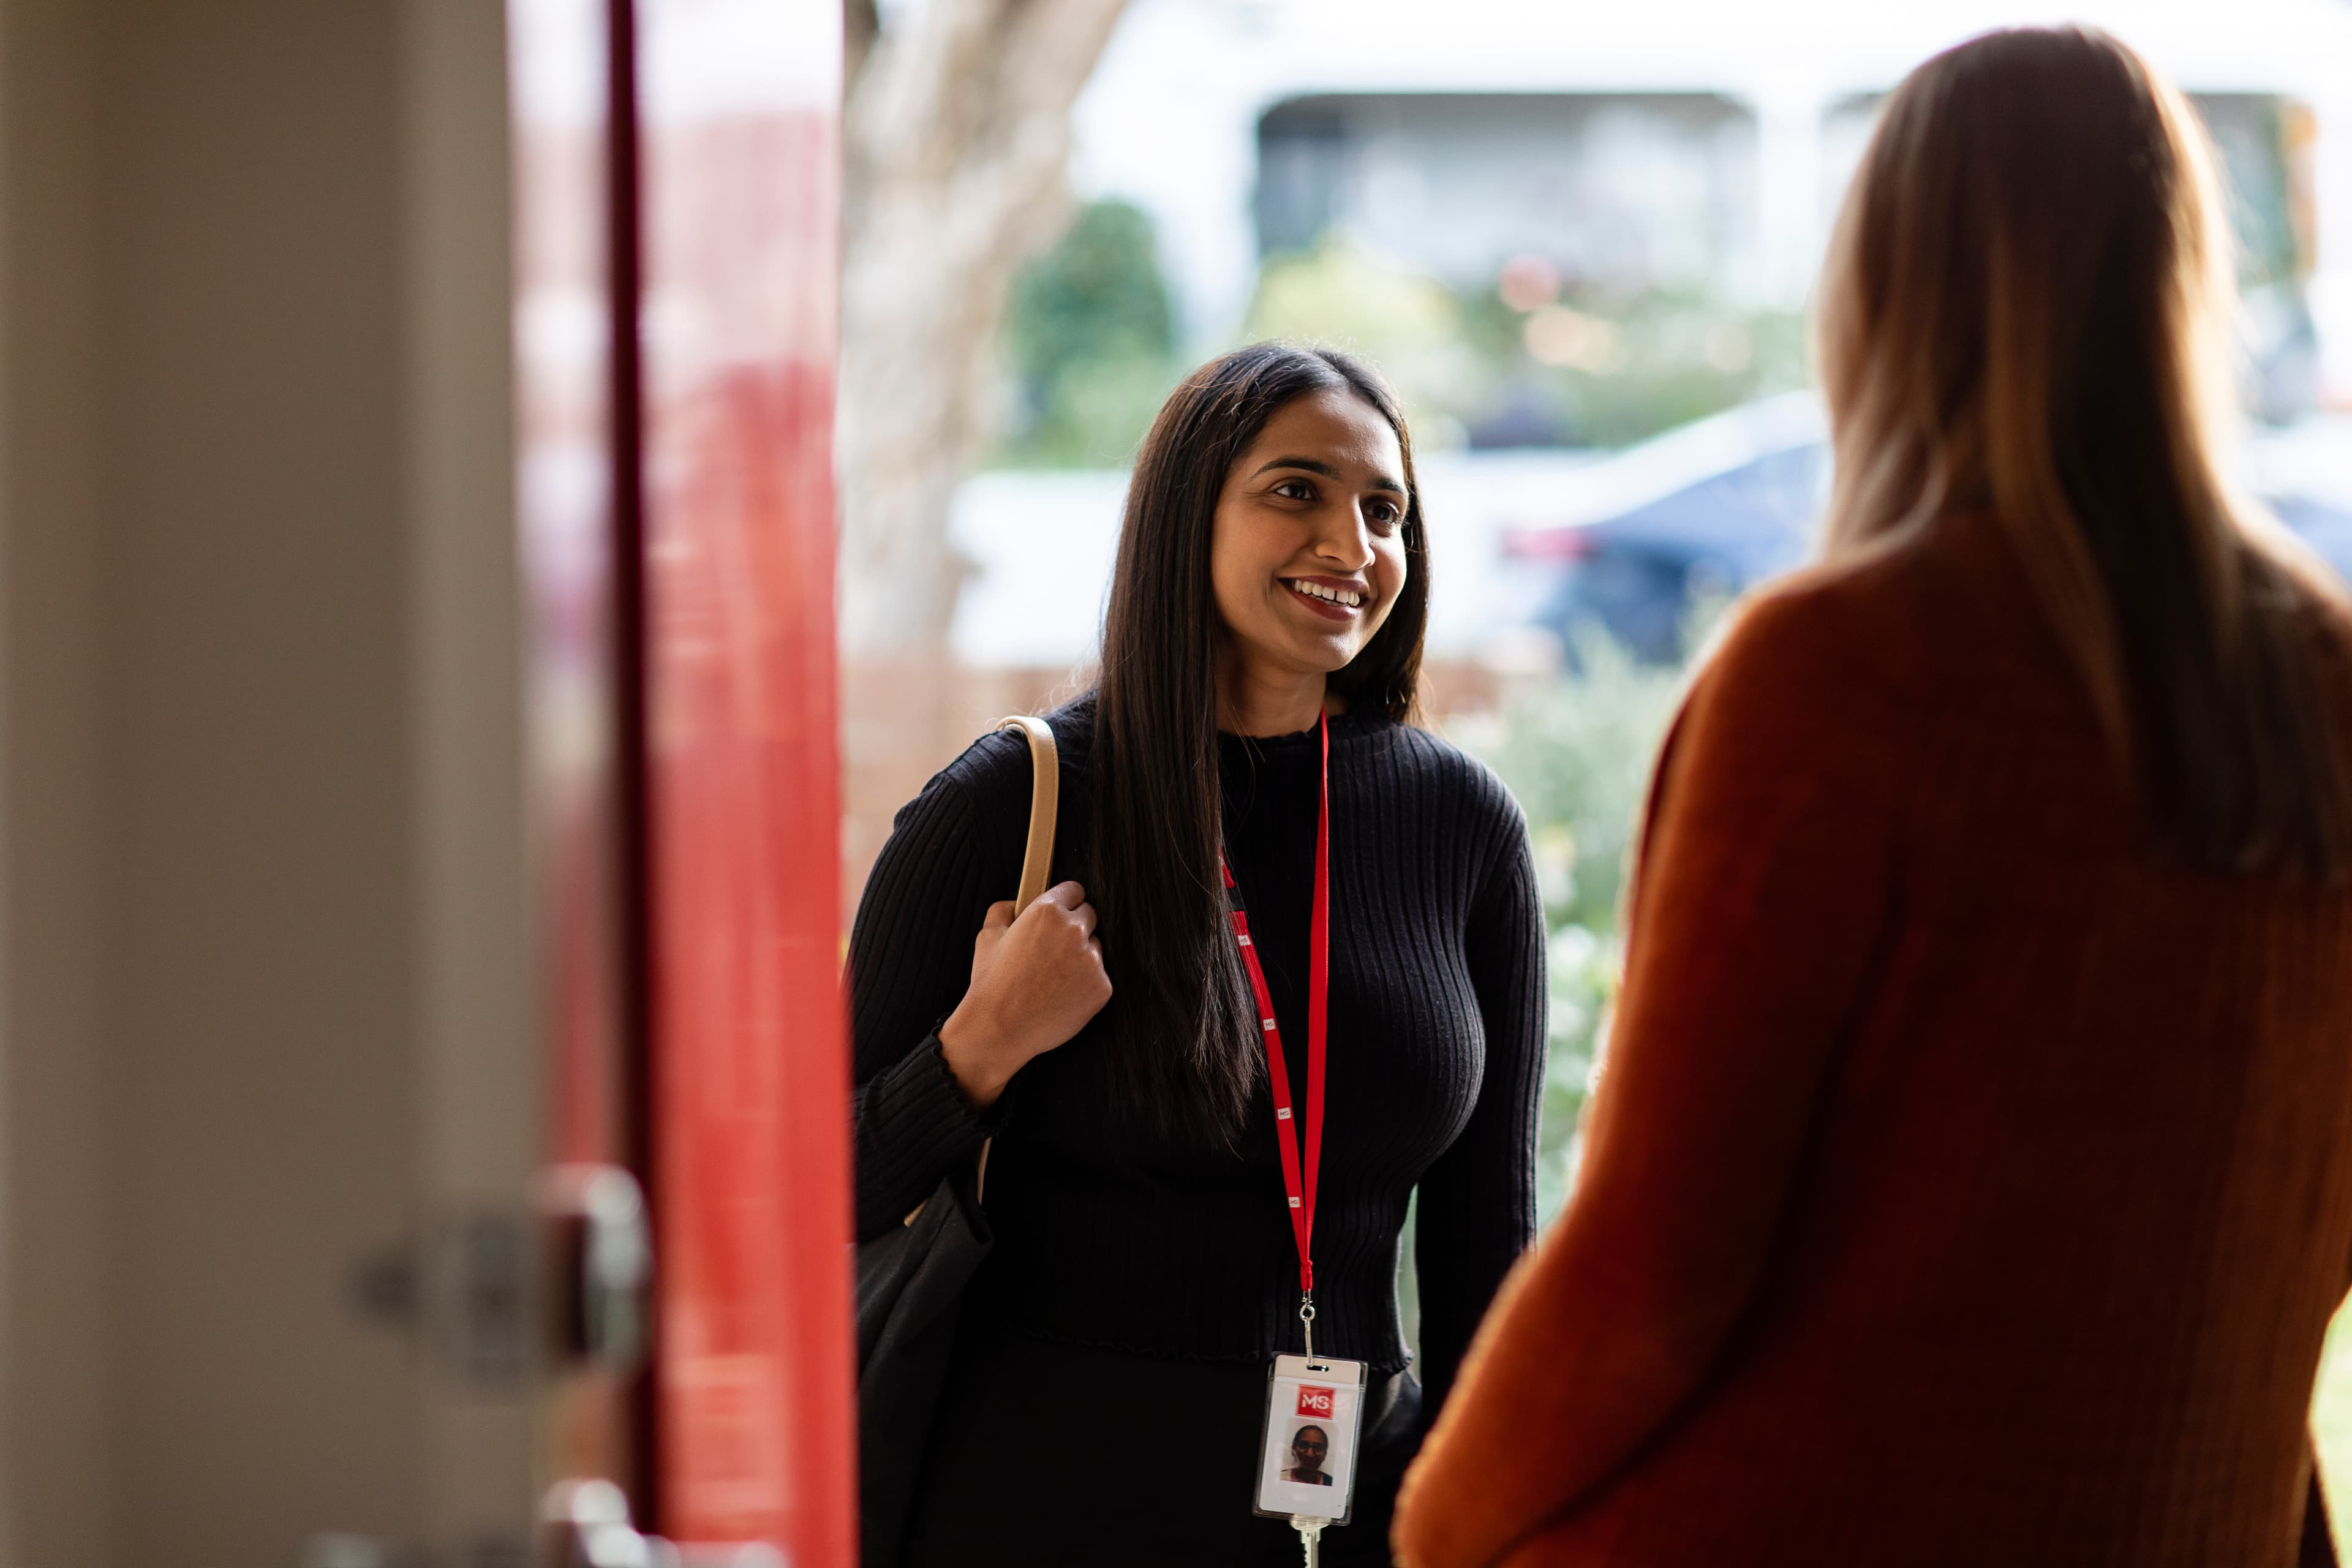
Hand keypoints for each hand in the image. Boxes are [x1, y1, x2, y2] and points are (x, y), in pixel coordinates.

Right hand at [938, 881, 1111, 1107]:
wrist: (1000, 1028)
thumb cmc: (991, 983)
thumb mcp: (987, 936)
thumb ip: (1003, 909)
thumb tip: (1016, 903)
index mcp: (1047, 912)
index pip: (1074, 890)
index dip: (1065, 902)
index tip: (1061, 913)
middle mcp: (1074, 931)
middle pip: (1089, 916)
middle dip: (1074, 927)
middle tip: (1054, 950)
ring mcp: (1091, 960)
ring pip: (1094, 947)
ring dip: (1081, 956)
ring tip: (1053, 978)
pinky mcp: (1102, 987)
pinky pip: (1099, 977)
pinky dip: (1085, 984)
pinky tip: (1061, 995)